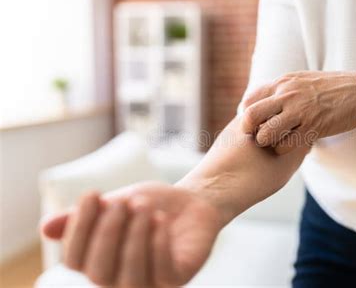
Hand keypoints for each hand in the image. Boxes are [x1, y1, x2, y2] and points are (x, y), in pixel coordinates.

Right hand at [41, 181, 223, 286]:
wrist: (191, 201)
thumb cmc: (150, 205)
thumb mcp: (117, 204)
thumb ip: (88, 217)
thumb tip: (46, 228)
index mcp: (100, 262)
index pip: (75, 260)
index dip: (79, 228)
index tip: (93, 194)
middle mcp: (120, 279)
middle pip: (98, 273)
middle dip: (107, 234)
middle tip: (123, 202)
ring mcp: (151, 282)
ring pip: (131, 278)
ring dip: (134, 238)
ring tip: (143, 206)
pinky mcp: (178, 277)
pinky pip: (164, 272)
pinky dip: (158, 245)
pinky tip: (160, 220)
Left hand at [241, 71, 355, 153]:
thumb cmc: (331, 87)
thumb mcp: (302, 80)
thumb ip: (281, 90)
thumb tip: (260, 102)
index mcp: (283, 82)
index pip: (249, 100)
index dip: (247, 115)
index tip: (256, 124)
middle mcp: (287, 94)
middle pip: (251, 116)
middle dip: (250, 130)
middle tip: (259, 136)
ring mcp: (299, 111)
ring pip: (265, 134)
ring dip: (267, 143)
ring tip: (276, 142)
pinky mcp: (313, 127)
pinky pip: (285, 146)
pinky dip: (283, 150)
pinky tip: (291, 146)